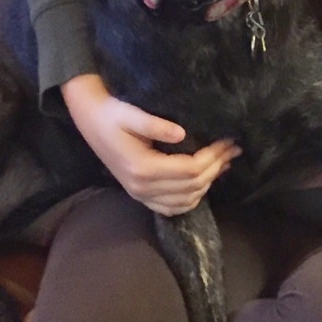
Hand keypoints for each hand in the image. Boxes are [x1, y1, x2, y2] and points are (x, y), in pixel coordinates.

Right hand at [61, 74, 241, 215]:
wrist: (89, 121)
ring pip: (186, 200)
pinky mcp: (140, 195)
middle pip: (192, 186)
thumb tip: (182, 134)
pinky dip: (192, 199)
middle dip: (216, 167)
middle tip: (232, 149)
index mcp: (142, 167)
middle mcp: (142, 187)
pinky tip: (204, 183)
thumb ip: (154, 124)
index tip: (228, 141)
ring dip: (208, 183)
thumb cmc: (111, 114)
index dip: (213, 157)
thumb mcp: (130, 114)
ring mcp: (140, 194)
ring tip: (224, 163)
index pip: (190, 170)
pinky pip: (172, 208)